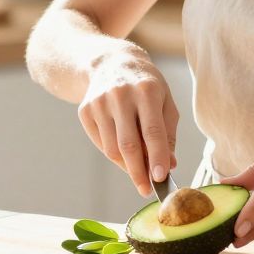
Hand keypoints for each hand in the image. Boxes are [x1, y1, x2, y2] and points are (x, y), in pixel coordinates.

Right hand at [78, 45, 178, 197]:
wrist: (111, 63)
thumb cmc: (146, 86)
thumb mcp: (165, 101)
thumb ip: (168, 134)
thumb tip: (168, 166)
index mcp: (146, 90)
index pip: (152, 131)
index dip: (157, 157)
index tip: (161, 178)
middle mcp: (120, 95)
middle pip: (129, 144)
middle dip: (139, 172)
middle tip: (147, 190)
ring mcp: (99, 102)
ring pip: (112, 148)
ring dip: (127, 166)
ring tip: (139, 172)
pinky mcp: (85, 110)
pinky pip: (101, 143)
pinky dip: (114, 154)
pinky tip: (123, 153)